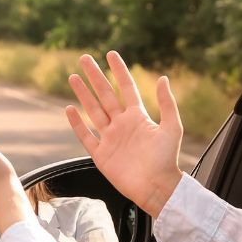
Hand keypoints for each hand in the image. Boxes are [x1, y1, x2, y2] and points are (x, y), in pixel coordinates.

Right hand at [63, 52, 182, 216]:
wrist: (156, 188)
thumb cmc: (167, 159)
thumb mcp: (172, 128)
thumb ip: (167, 103)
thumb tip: (163, 77)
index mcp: (138, 117)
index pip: (126, 88)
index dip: (119, 71)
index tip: (110, 54)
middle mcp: (122, 124)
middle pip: (104, 95)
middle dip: (94, 76)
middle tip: (84, 58)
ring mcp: (110, 139)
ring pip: (93, 111)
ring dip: (83, 94)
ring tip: (73, 77)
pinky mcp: (101, 155)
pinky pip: (85, 136)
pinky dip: (77, 123)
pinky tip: (69, 109)